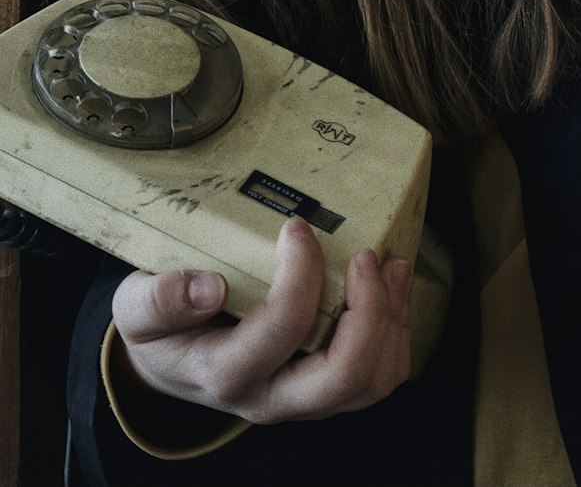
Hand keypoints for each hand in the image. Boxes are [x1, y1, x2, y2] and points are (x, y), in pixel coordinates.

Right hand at [110, 218, 413, 423]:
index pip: (280, 330)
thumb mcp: (137, 308)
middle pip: (343, 376)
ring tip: (391, 265)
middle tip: (365, 256)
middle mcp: (271, 398)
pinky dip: (397, 330)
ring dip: (392, 320)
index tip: (297, 226)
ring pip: (372, 381)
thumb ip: (160, 298)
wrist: (170, 362)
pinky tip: (392, 285)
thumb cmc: (159, 326)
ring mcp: (304, 400)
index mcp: (226, 374)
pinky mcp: (327, 390)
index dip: (301, 275)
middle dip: (369, 310)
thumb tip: (208, 288)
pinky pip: (380, 375)